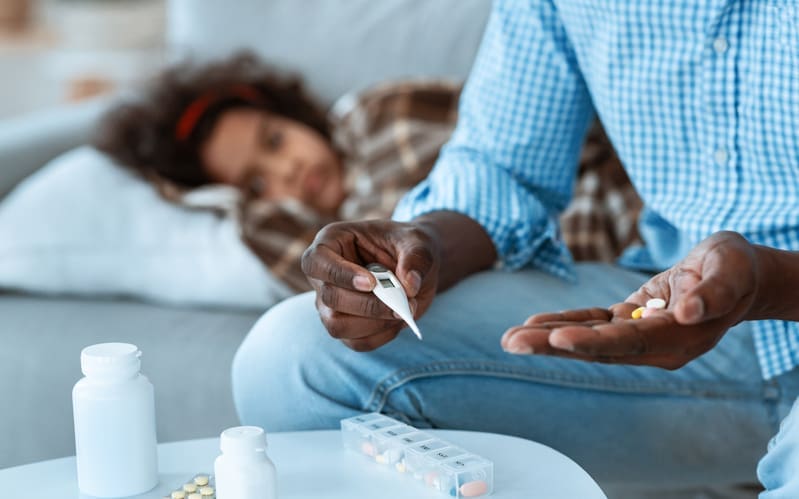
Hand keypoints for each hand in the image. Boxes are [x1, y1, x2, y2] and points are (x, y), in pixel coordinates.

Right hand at [301, 219, 439, 350]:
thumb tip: (410, 285)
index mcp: (331, 242)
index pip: (317, 262)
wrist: (416, 266)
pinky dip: (382, 335)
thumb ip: (416, 258)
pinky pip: (356, 341)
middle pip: (330, 298)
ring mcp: (330, 304)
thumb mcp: (418, 242)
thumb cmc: (407, 245)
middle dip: (368, 304)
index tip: (372, 283)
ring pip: (337, 325)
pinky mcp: (345, 325)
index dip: (341, 275)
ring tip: (404, 311)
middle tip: (404, 302)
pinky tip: (399, 321)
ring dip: (374, 323)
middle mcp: (323, 276)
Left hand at [500, 231, 760, 368]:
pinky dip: (563, 323)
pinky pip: (591, 323)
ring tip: (509, 339)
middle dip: (552, 345)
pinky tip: (533, 325)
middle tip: (511, 342)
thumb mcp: (732, 270)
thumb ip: (714, 292)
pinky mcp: (628, 321)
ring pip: (587, 338)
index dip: (593, 342)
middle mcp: (654, 345)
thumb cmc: (736, 268)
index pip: (629, 342)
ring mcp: (638, 335)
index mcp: (679, 338)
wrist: (737, 275)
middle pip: (597, 347)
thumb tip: (690, 311)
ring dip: (547, 338)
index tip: (558, 341)